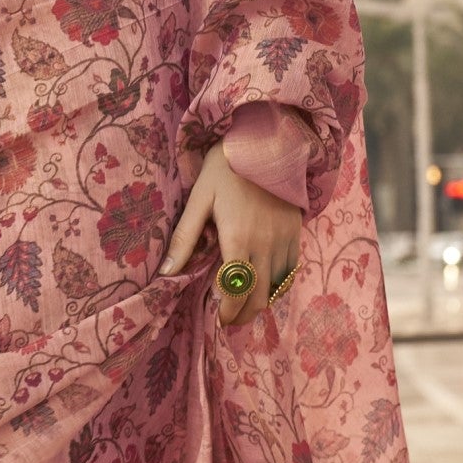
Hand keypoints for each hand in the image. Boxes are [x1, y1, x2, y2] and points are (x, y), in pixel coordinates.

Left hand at [161, 145, 302, 333]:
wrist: (263, 143)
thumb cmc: (223, 170)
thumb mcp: (198, 201)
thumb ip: (184, 238)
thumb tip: (167, 272)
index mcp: (238, 239)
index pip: (235, 292)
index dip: (227, 312)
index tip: (217, 318)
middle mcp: (265, 245)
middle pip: (258, 297)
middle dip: (243, 315)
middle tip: (229, 320)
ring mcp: (284, 240)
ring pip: (277, 287)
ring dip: (261, 302)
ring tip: (244, 306)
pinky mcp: (296, 232)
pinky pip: (291, 270)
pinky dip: (278, 284)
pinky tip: (264, 286)